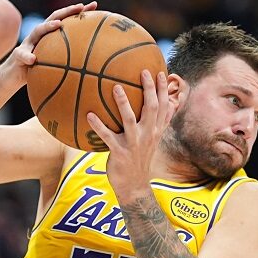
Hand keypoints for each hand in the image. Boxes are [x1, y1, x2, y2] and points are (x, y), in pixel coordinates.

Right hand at [0, 1, 97, 88]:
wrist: (11, 77)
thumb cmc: (35, 72)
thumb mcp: (54, 66)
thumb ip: (67, 62)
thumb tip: (92, 69)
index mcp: (49, 37)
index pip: (65, 20)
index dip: (78, 12)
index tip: (94, 5)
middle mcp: (39, 36)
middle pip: (53, 18)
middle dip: (67, 11)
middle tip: (81, 7)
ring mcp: (27, 43)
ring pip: (37, 31)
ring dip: (48, 27)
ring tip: (58, 24)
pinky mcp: (17, 55)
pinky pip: (22, 54)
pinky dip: (27, 56)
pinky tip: (33, 59)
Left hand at [85, 70, 174, 194]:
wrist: (135, 185)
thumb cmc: (140, 159)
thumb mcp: (154, 140)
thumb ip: (159, 123)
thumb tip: (168, 104)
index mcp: (156, 131)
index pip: (164, 107)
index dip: (163, 90)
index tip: (160, 72)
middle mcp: (148, 135)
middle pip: (152, 108)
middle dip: (149, 89)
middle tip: (143, 71)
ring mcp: (134, 144)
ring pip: (130, 120)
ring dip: (122, 103)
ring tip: (115, 87)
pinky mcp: (119, 153)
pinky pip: (107, 137)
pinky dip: (98, 125)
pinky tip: (89, 115)